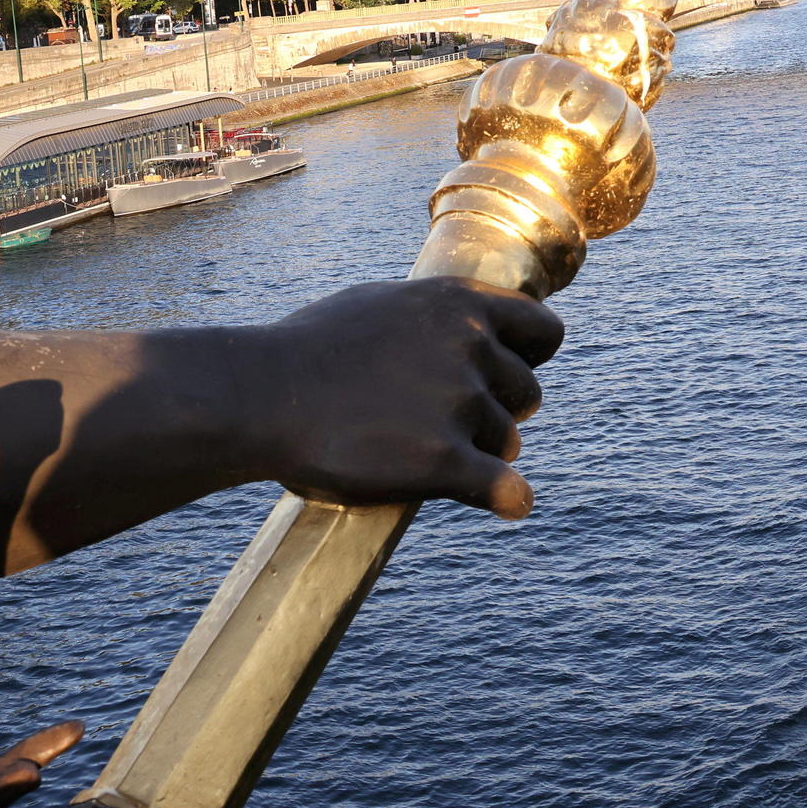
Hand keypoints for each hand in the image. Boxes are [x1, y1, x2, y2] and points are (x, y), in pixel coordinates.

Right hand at [255, 278, 563, 517]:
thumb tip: (471, 326)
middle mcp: (469, 347)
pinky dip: (507, 499)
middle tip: (446, 423)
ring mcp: (459, 403)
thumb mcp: (381, 305)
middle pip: (527, 394)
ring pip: (508, 443)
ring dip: (478, 453)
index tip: (508, 378)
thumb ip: (435, 316)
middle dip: (497, 411)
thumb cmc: (309, 351)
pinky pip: (506, 490)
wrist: (262, 396)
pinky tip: (505, 503)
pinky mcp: (444, 460)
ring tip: (418, 451)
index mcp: (458, 304)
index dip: (531, 359)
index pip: (545, 331)